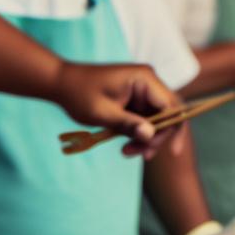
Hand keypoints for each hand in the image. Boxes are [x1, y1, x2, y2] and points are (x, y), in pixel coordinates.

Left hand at [53, 63, 174, 155]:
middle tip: (141, 155)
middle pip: (169, 113)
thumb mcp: (103, 113)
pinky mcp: (135, 99)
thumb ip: (128, 124)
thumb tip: (150, 136)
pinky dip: (139, 133)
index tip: (171, 152)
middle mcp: (149, 81)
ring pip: (158, 119)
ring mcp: (142, 90)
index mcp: (145, 78)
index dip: (173, 129)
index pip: (171, 106)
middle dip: (158, 137)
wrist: (61, 83)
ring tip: (127, 152)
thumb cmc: (79, 94)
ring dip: (147, 138)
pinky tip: (126, 145)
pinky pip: (146, 119)